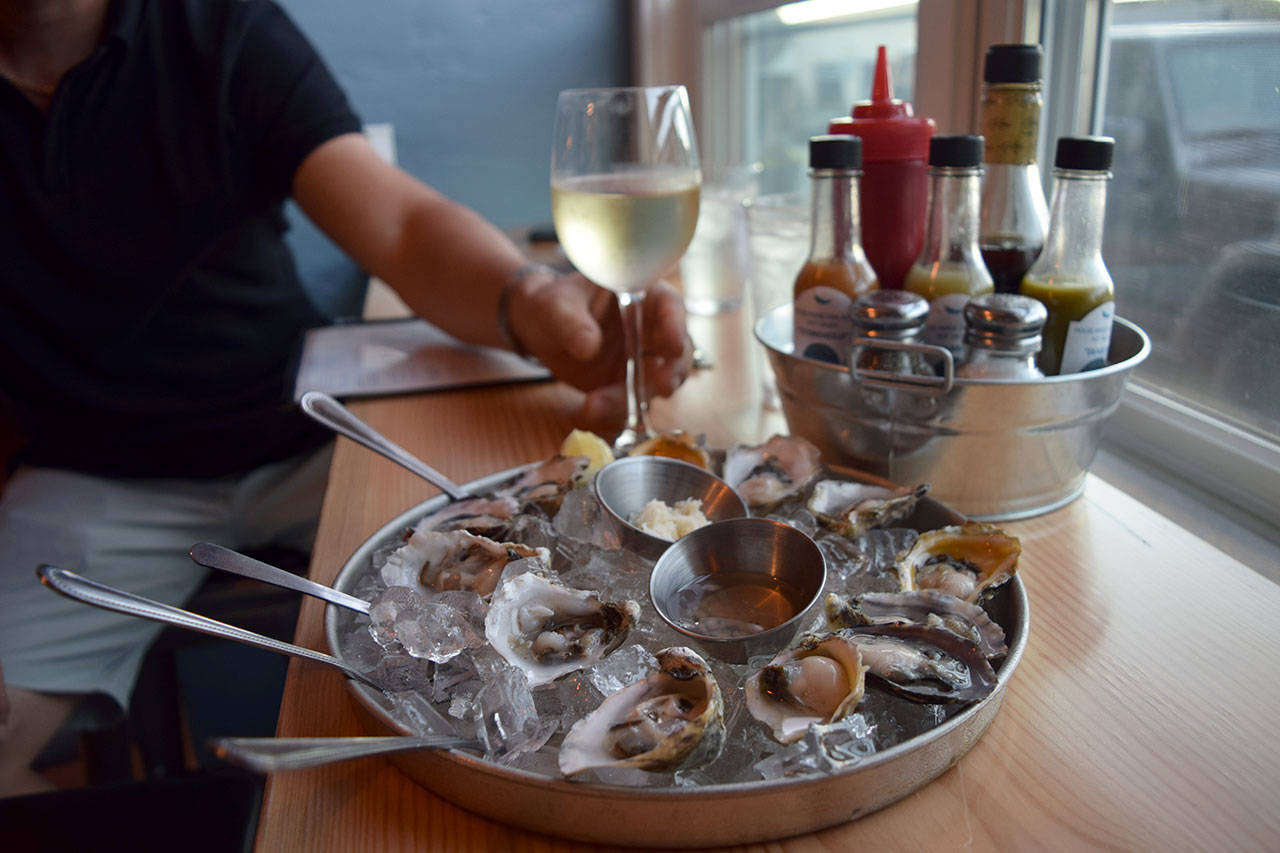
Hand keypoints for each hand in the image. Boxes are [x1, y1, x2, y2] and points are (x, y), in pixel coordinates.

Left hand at [507, 271, 692, 432]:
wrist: (541, 331)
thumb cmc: (554, 304)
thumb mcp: (556, 305)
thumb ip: (571, 321)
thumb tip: (588, 345)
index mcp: (641, 297)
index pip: (669, 306)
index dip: (676, 326)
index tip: (673, 347)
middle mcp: (649, 331)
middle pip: (675, 355)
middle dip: (668, 375)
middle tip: (658, 388)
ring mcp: (641, 363)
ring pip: (653, 388)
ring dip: (630, 402)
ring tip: (594, 407)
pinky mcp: (627, 389)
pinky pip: (629, 407)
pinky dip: (613, 417)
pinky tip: (589, 415)